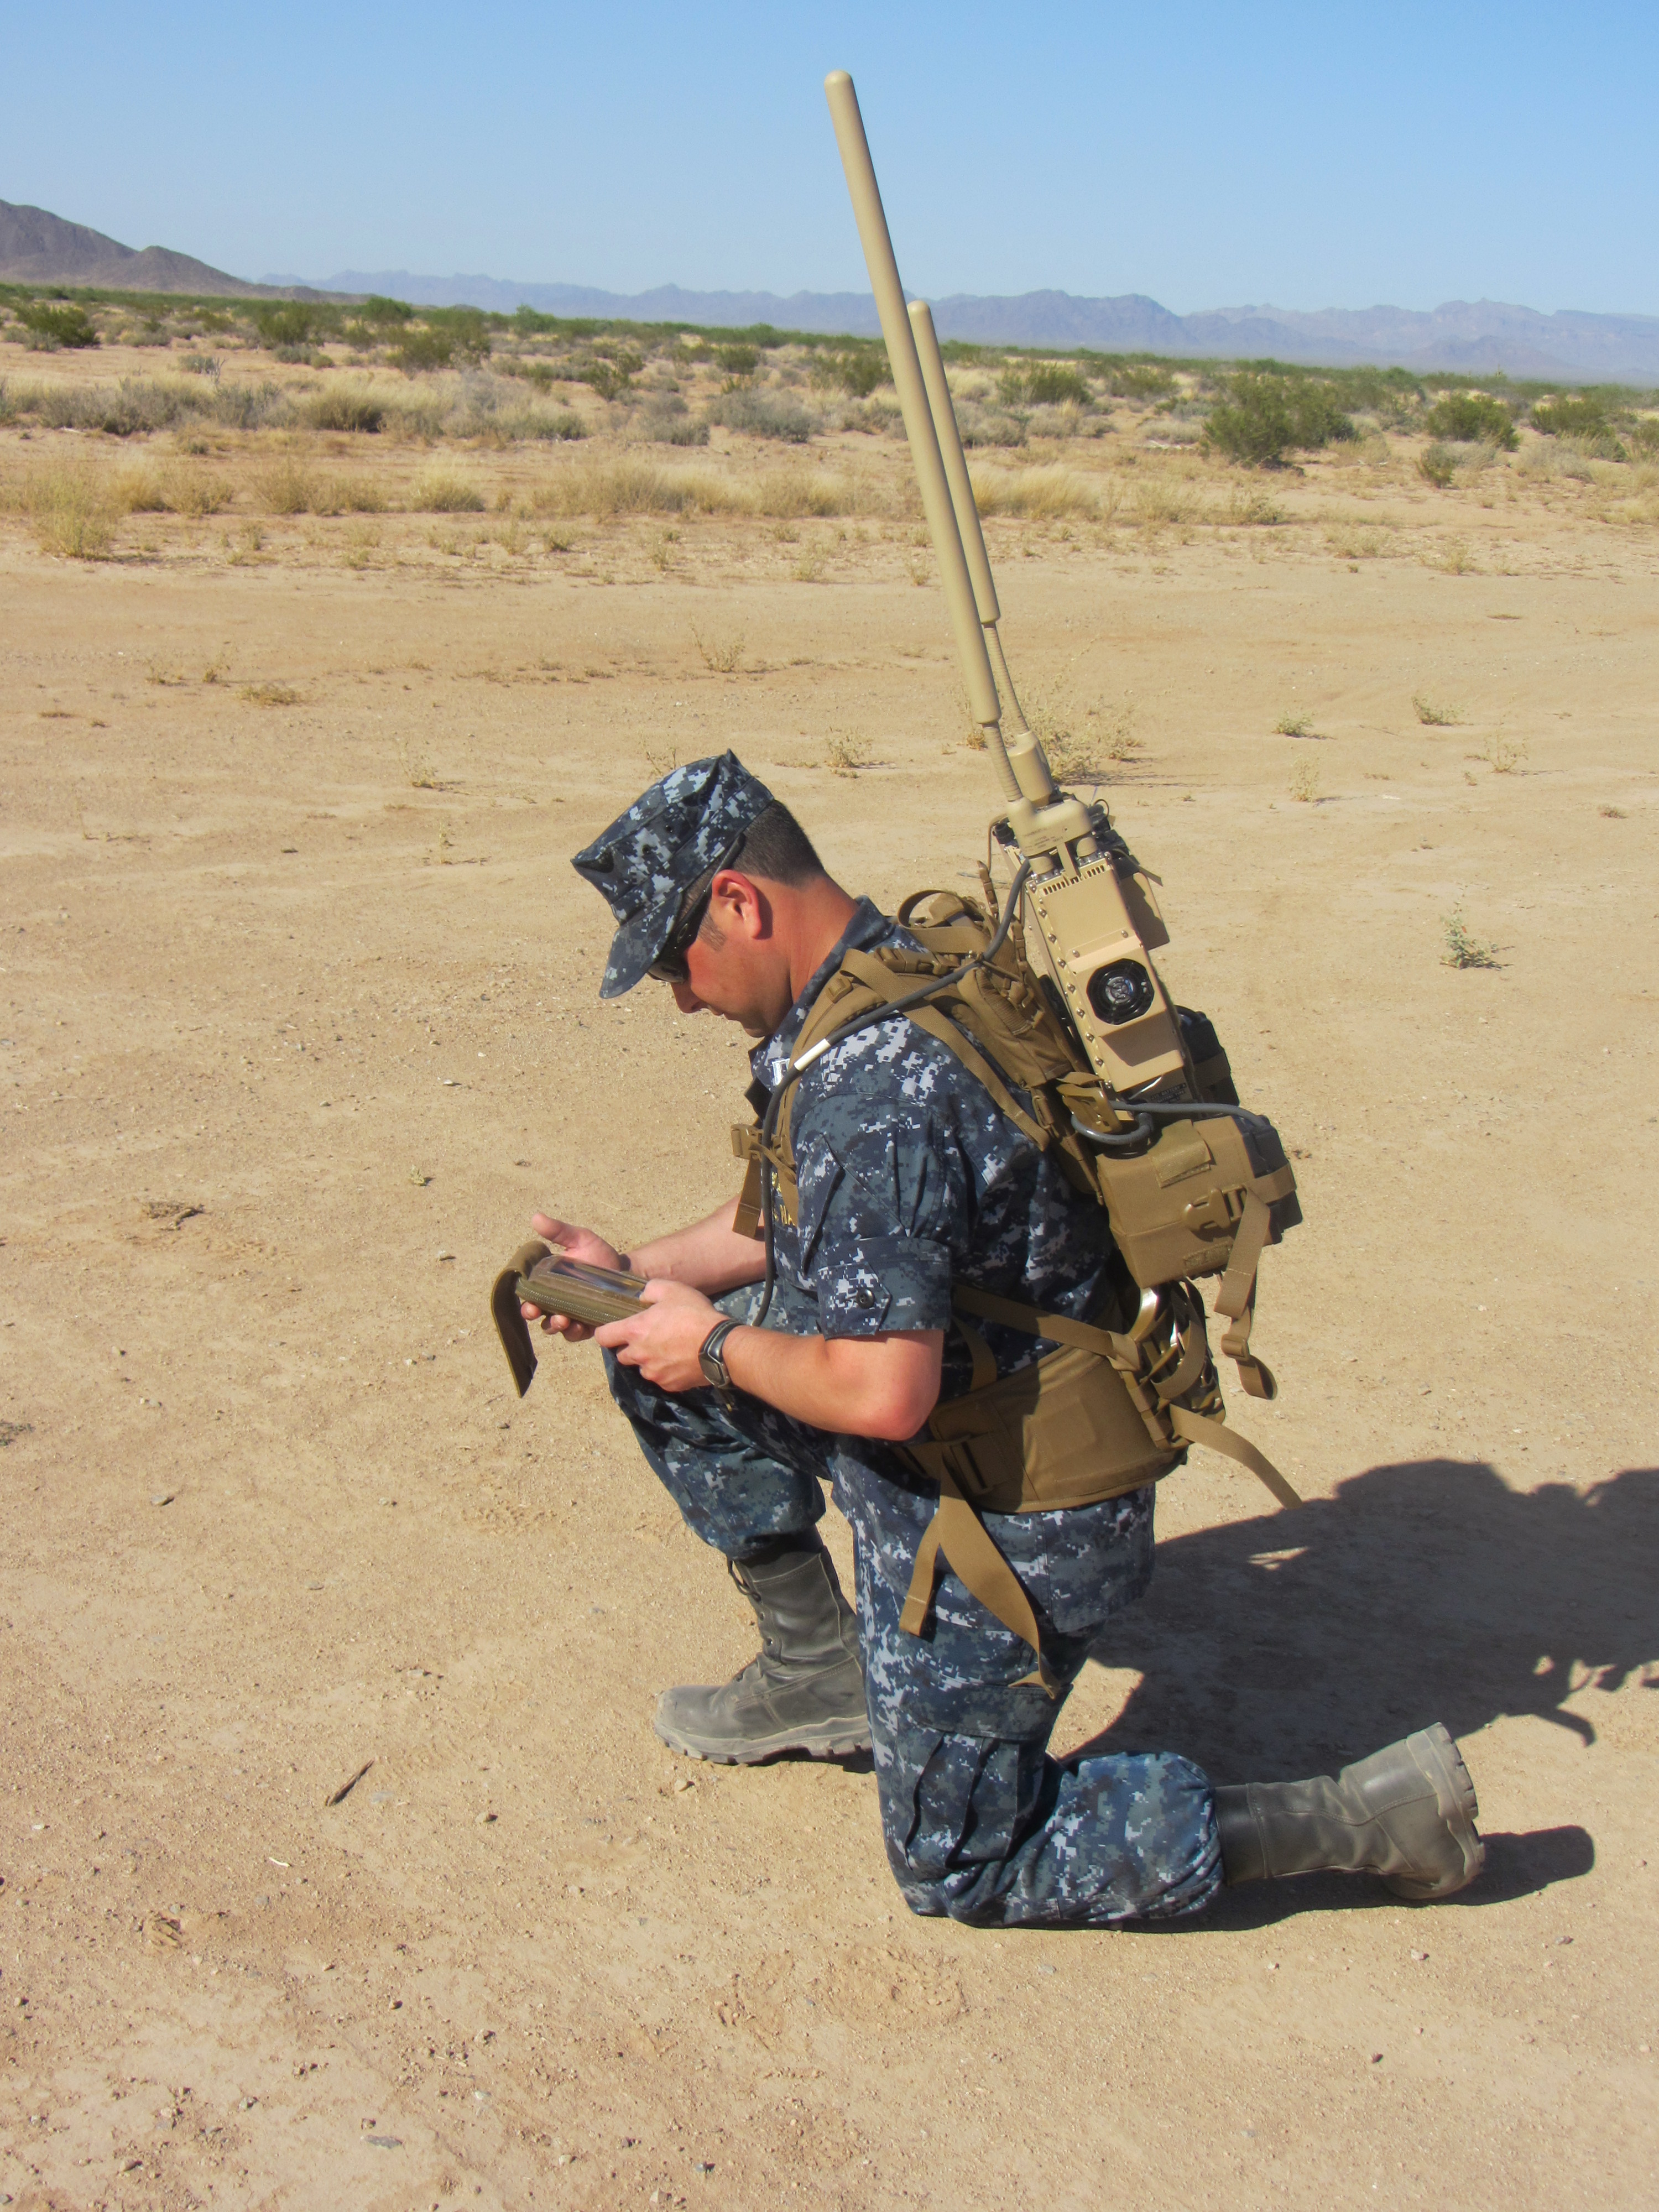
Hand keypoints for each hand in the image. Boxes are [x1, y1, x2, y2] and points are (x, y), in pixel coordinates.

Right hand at [522, 1212, 624, 1343]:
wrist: (625, 1271)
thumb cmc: (599, 1254)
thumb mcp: (580, 1239)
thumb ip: (559, 1231)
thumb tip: (536, 1217)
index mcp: (547, 1282)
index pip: (528, 1294)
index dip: (523, 1300)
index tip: (526, 1302)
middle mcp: (555, 1300)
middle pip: (536, 1313)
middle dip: (533, 1314)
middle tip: (536, 1311)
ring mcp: (569, 1314)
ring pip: (553, 1326)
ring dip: (553, 1325)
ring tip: (562, 1320)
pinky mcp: (586, 1324)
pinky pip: (574, 1334)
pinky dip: (573, 1332)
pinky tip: (578, 1326)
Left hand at [595, 1279, 720, 1392]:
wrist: (719, 1346)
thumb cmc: (694, 1314)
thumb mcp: (672, 1289)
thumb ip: (650, 1291)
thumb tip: (642, 1298)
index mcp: (634, 1331)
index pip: (602, 1337)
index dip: (605, 1332)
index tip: (614, 1329)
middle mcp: (639, 1356)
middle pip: (621, 1356)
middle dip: (630, 1348)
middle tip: (648, 1338)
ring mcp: (654, 1373)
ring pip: (642, 1368)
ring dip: (648, 1361)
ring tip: (667, 1351)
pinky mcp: (669, 1385)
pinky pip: (661, 1379)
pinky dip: (666, 1372)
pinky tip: (680, 1361)